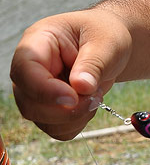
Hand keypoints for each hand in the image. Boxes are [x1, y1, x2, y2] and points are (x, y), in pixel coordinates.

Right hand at [11, 9, 131, 140]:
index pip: (25, 68)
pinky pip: (55, 129)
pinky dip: (76, 124)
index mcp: (38, 41)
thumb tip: (81, 87)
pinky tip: (89, 105)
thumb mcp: (107, 42)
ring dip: (74, 117)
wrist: (111, 47)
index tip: (73, 97)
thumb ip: (93, 63)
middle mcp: (30, 68)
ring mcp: (35, 90)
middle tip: (95, 96)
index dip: (44, 89)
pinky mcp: (47, 108)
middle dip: (64, 109)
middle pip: (29, 102)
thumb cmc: (105, 35)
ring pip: (41, 120)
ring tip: (95, 95)